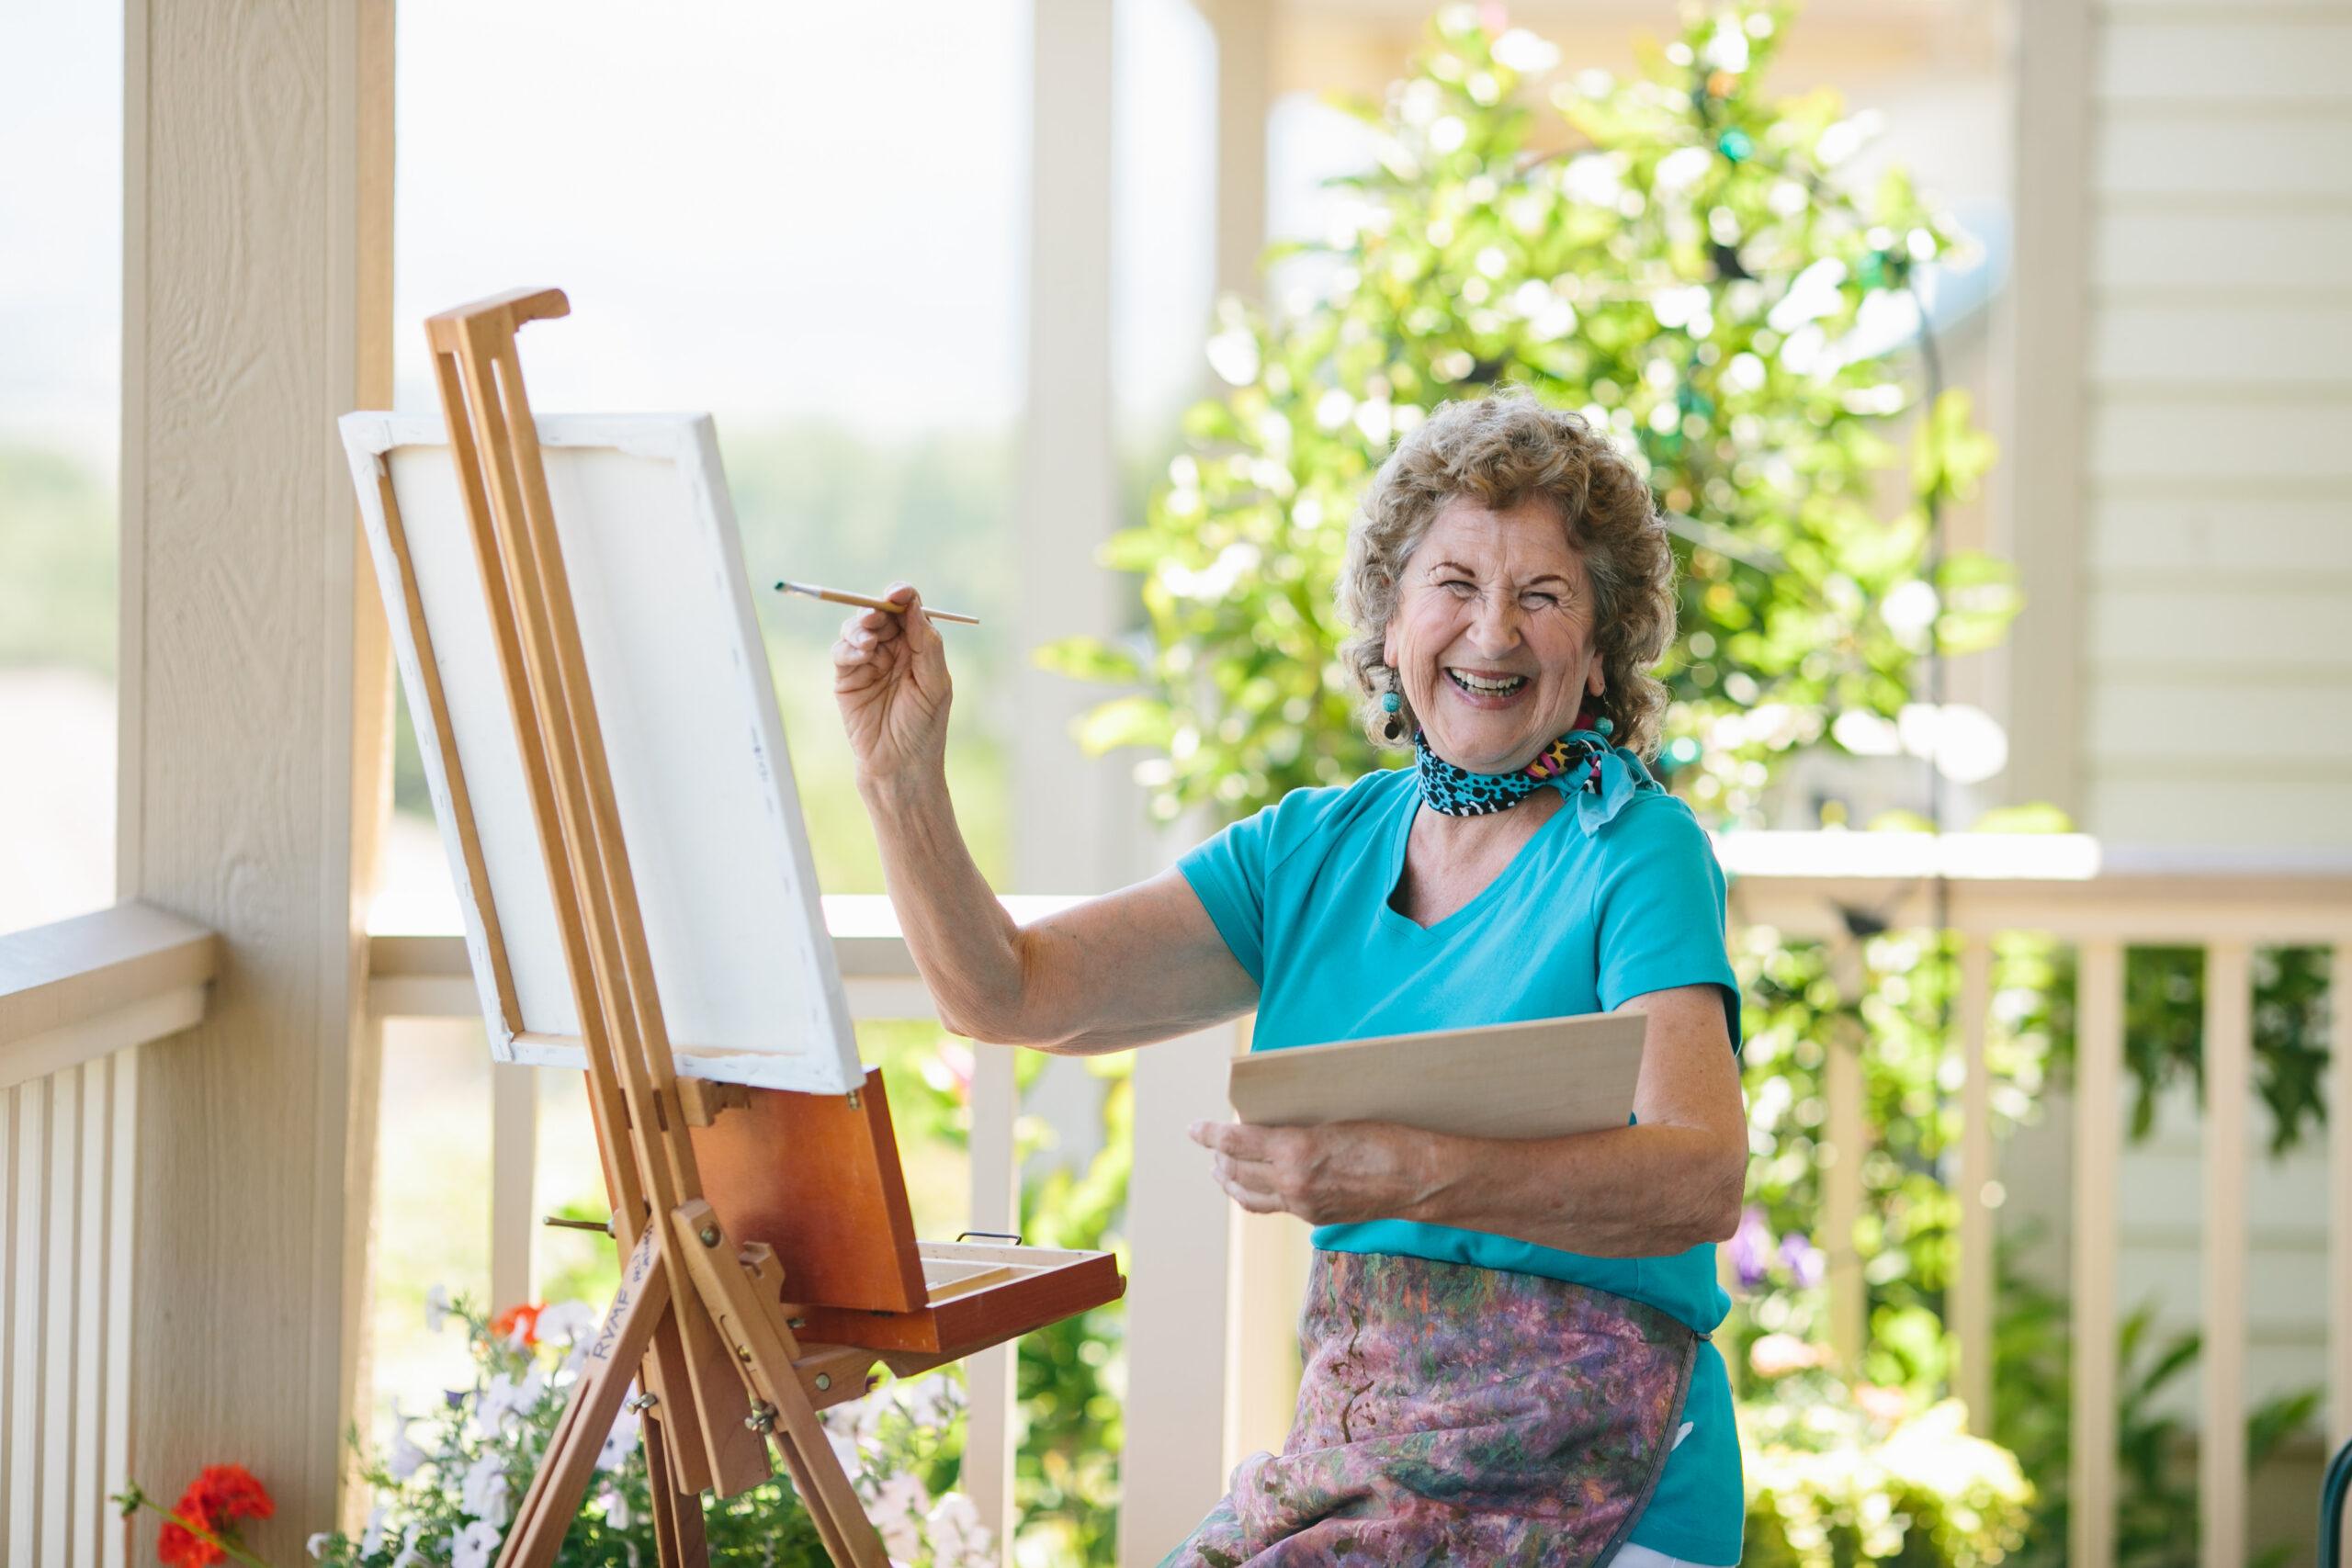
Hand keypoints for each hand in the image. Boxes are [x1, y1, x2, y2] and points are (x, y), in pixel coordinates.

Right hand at [833, 582, 951, 789]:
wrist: (899, 765)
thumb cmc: (923, 727)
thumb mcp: (934, 683)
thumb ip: (926, 643)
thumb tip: (913, 605)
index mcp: (918, 647)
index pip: (908, 610)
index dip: (901, 595)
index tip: (897, 592)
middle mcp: (893, 650)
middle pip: (879, 613)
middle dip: (875, 610)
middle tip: (874, 615)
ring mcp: (868, 662)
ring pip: (856, 628)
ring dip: (859, 628)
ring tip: (868, 643)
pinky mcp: (847, 677)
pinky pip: (841, 651)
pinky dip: (849, 647)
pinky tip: (861, 655)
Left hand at [1187, 1119, 1436, 1225]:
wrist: (1419, 1181)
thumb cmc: (1387, 1137)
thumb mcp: (1335, 1118)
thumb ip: (1296, 1125)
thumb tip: (1266, 1121)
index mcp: (1295, 1150)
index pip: (1236, 1141)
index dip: (1210, 1133)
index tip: (1194, 1127)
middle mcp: (1292, 1182)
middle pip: (1235, 1170)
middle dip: (1216, 1156)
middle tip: (1208, 1142)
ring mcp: (1301, 1204)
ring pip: (1247, 1195)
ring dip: (1228, 1180)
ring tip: (1218, 1169)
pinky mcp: (1313, 1217)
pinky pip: (1270, 1207)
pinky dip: (1251, 1195)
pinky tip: (1250, 1188)